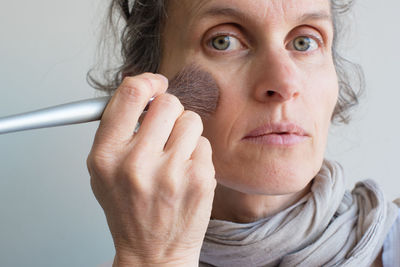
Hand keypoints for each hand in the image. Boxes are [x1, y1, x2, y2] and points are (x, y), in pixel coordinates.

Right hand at [86, 73, 215, 266]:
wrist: (154, 251)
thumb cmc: (129, 210)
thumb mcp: (104, 171)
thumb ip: (117, 128)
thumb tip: (141, 88)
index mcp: (107, 156)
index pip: (131, 94)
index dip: (147, 81)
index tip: (155, 83)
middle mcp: (137, 163)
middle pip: (167, 102)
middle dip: (169, 109)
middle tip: (165, 126)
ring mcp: (171, 172)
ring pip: (190, 119)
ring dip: (184, 131)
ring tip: (174, 155)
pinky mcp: (199, 179)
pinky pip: (203, 142)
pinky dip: (196, 152)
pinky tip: (185, 172)